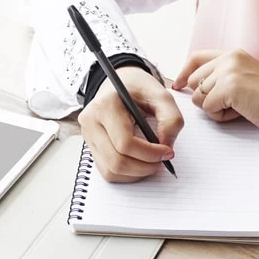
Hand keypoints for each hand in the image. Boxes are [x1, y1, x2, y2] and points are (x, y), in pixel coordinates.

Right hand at [78, 67, 184, 182]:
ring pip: (111, 170)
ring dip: (136, 173)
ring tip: (153, 162)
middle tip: (163, 160)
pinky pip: (107, 171)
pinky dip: (127, 174)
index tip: (168, 151)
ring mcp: (88, 136)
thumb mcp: (161, 94)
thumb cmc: (139, 88)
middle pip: (116, 161)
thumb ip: (171, 118)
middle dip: (144, 167)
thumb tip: (167, 145)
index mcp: (105, 105)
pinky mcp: (91, 147)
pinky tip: (140, 163)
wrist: (121, 84)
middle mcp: (91, 121)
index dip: (150, 153)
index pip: (125, 143)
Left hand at [172, 49, 258, 131]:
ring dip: (214, 108)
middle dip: (205, 98)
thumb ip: (220, 76)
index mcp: (233, 53)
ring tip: (238, 107)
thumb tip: (190, 86)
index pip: (196, 58)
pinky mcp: (229, 87)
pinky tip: (239, 112)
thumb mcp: (243, 78)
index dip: (183, 72)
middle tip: (229, 104)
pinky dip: (221, 116)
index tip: (177, 85)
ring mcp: (228, 71)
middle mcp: (229, 58)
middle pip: (193, 81)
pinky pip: (208, 108)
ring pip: (199, 97)